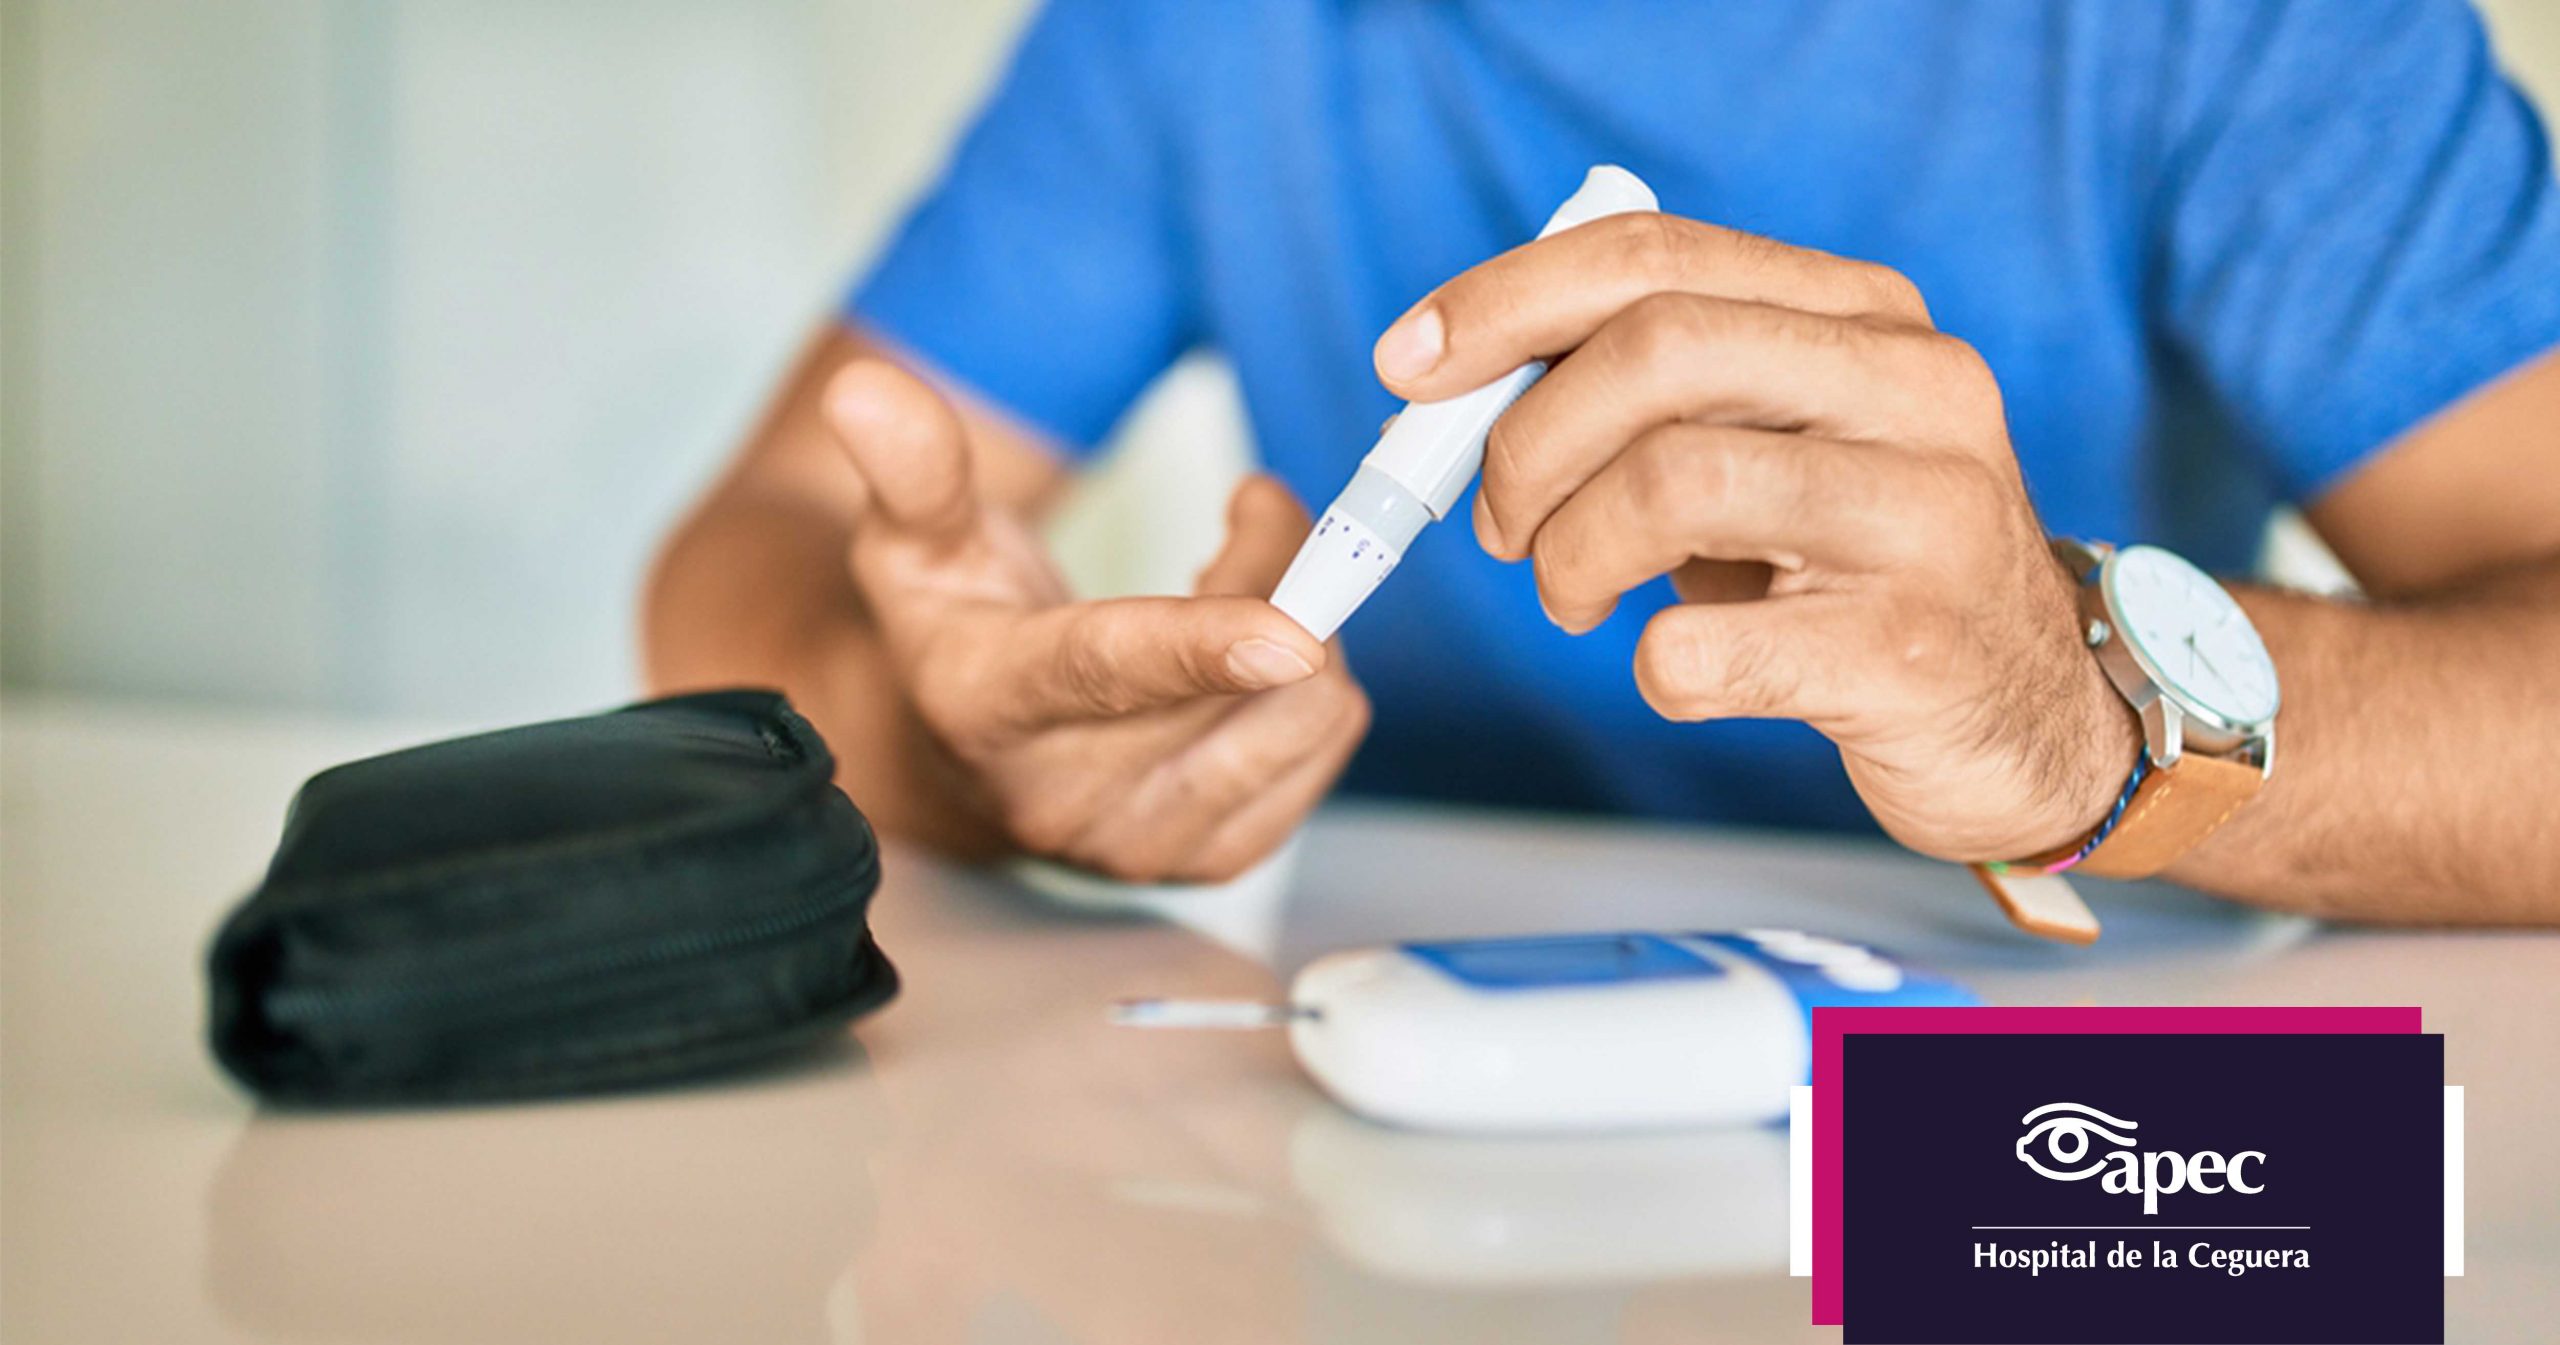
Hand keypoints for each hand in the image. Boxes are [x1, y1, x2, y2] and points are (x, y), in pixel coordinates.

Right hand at [822, 359, 1368, 881]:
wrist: (967, 760)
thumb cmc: (952, 628)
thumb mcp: (911, 540)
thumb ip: (912, 468)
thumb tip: (865, 392)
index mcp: (985, 707)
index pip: (1105, 673)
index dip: (1203, 647)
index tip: (1291, 631)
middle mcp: (1066, 800)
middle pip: (1240, 675)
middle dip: (1275, 564)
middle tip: (1248, 507)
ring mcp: (1148, 846)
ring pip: (1307, 709)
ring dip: (1308, 624)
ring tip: (1238, 590)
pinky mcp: (1219, 860)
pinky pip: (1329, 743)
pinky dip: (1313, 683)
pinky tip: (1251, 663)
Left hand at [1372, 214, 2140, 861]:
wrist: (2034, 720)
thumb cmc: (1864, 571)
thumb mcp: (1783, 445)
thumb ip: (1659, 391)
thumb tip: (1467, 383)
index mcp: (1867, 318)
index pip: (1654, 258)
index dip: (1506, 303)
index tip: (1411, 365)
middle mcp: (1914, 391)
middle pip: (1655, 351)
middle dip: (1527, 443)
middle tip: (1501, 526)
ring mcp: (1924, 519)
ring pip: (1670, 484)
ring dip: (1570, 556)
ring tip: (1572, 598)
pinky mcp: (1908, 651)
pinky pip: (1704, 648)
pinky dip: (1650, 666)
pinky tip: (1678, 668)